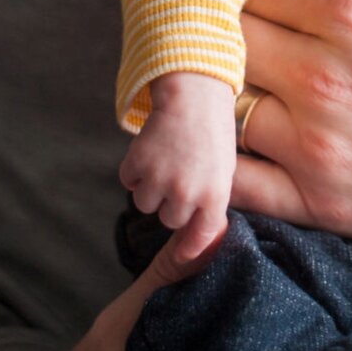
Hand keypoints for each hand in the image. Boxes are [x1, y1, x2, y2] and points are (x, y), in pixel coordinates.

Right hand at [119, 73, 235, 259]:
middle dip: (171, 202)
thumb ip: (210, 203)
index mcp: (214, 195)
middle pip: (169, 219)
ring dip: (150, 187)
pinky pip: (128, 181)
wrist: (193, 95)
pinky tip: (151, 150)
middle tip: (180, 174)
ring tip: (166, 160)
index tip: (182, 255)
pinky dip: (134, 170)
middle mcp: (186, 193)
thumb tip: (192, 242)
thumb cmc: (212, 132)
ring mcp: (160, 180)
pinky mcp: (137, 164)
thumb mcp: (223, 169)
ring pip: (145, 204)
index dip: (190, 246)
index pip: (201, 235)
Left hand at [232, 0, 351, 254]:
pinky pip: (234, 181)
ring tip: (249, 60)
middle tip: (247, 5)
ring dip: (224, 77)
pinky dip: (223, 155)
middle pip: (220, 25)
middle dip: (226, 11)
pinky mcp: (324, 206)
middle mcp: (323, 73)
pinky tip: (242, 131)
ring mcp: (318, 146)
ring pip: (216, 98)